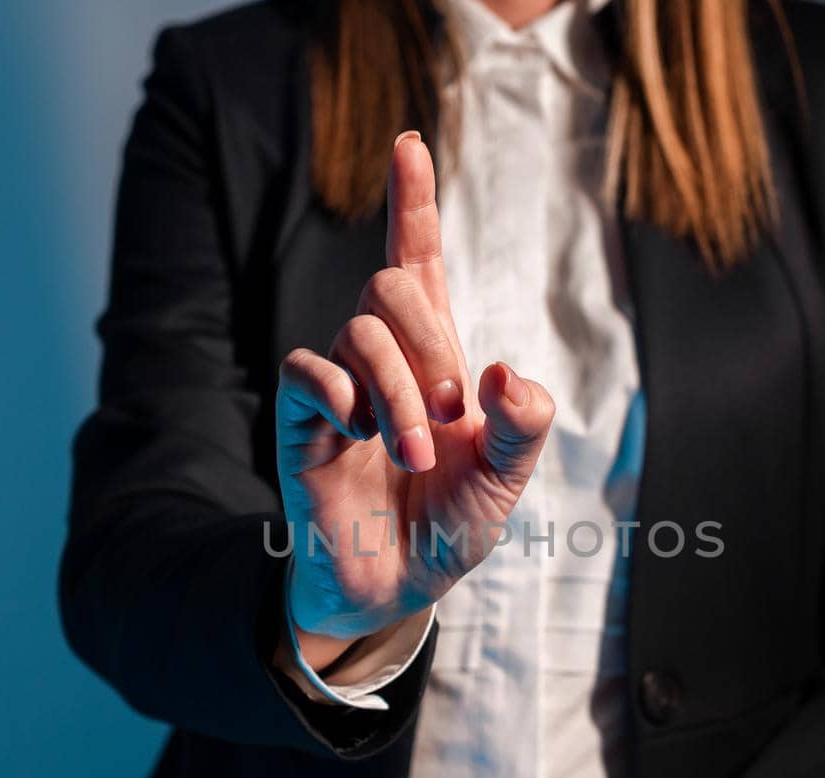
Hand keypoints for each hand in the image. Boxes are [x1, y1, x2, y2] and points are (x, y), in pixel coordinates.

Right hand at [275, 132, 555, 668]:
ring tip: (411, 455)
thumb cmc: (448, 525)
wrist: (395, 587)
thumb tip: (504, 371)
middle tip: (449, 416)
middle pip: (392, 284)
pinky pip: (306, 370)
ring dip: (398, 395)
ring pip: (360, 333)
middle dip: (432, 345)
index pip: (419, 259)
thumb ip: (524, 426)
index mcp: (436, 357)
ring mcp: (337, 386)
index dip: (413, 202)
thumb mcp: (507, 480)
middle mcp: (383, 359)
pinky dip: (343, 396)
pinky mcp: (300, 420)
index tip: (409, 143)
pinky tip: (358, 434)